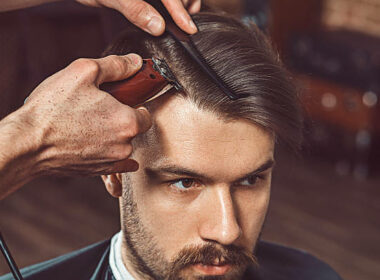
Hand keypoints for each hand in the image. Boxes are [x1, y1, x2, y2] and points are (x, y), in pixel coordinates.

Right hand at [22, 53, 150, 176]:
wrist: (28, 143)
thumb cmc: (53, 108)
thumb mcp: (84, 72)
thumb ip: (116, 66)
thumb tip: (136, 62)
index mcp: (127, 121)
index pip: (146, 114)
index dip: (134, 104)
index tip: (121, 101)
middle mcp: (124, 144)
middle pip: (132, 129)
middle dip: (120, 118)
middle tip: (98, 109)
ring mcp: (111, 161)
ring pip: (121, 145)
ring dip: (112, 135)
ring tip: (87, 124)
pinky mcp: (97, 171)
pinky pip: (114, 165)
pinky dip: (108, 155)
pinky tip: (96, 145)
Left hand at [76, 0, 200, 34]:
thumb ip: (135, 9)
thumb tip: (158, 26)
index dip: (181, 10)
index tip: (189, 27)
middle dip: (185, 4)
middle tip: (184, 24)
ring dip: (180, 4)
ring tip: (178, 19)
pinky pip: (164, 0)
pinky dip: (171, 5)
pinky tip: (168, 14)